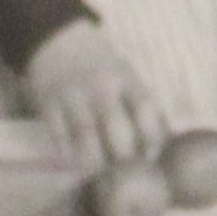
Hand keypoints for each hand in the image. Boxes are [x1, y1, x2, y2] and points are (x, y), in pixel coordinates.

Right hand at [25, 20, 174, 164]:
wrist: (56, 38)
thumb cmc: (99, 65)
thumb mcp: (125, 74)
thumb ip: (142, 103)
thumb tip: (167, 138)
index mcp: (125, 78)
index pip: (145, 109)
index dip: (151, 137)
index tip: (151, 157)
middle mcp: (100, 86)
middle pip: (116, 127)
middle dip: (124, 157)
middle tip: (126, 174)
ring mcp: (73, 94)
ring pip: (86, 135)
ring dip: (94, 162)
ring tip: (100, 177)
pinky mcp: (48, 103)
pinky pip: (59, 134)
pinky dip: (67, 152)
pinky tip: (75, 163)